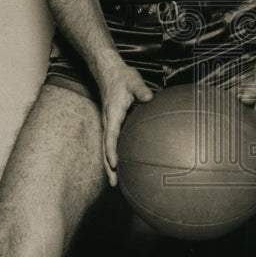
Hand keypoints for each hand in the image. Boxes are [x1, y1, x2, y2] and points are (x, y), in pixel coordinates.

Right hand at [99, 65, 153, 186]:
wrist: (109, 71)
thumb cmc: (122, 77)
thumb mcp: (133, 80)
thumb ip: (141, 89)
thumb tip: (149, 97)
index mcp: (113, 114)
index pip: (110, 136)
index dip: (112, 151)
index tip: (114, 164)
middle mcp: (108, 122)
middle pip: (106, 148)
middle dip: (109, 167)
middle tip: (114, 184)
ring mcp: (109, 124)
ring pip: (108, 148)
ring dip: (110, 165)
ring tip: (116, 182)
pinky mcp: (112, 124)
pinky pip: (111, 143)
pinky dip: (114, 155)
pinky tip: (122, 165)